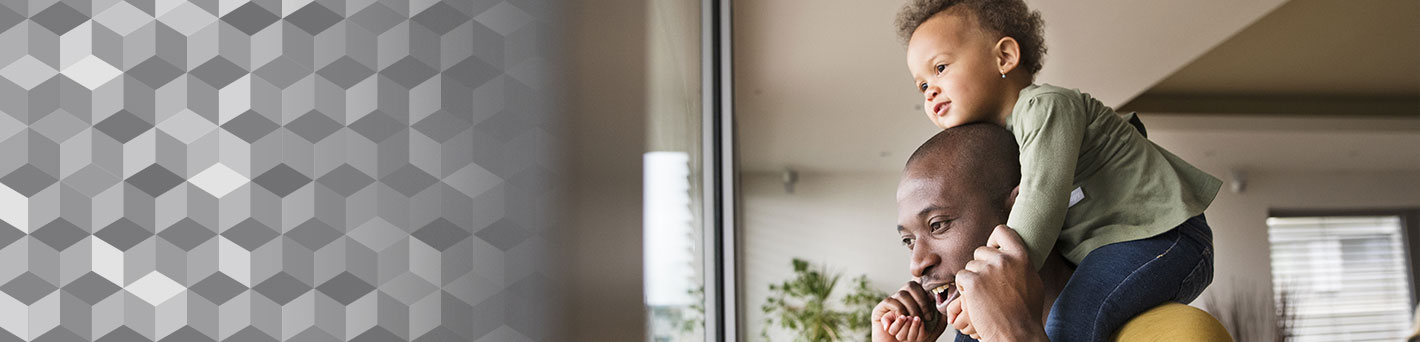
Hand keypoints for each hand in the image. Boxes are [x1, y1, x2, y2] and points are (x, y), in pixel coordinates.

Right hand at [871, 281, 949, 340]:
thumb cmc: (919, 339)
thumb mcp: (935, 326)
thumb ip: (941, 313)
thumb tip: (942, 296)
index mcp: (914, 298)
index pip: (919, 285)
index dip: (926, 298)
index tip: (930, 316)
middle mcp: (902, 297)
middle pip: (910, 286)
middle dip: (920, 304)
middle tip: (923, 319)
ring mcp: (891, 302)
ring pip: (902, 295)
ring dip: (911, 310)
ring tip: (913, 322)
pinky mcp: (880, 309)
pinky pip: (890, 302)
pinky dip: (899, 312)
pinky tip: (902, 321)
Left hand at [952, 225, 1047, 340]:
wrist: (1016, 333)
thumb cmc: (1025, 311)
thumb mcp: (1033, 281)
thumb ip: (1021, 263)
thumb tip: (1012, 252)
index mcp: (1021, 256)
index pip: (1002, 231)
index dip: (994, 240)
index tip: (993, 250)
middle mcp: (1004, 259)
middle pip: (981, 251)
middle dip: (981, 266)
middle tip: (989, 286)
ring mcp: (986, 270)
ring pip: (969, 266)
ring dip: (972, 279)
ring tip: (985, 296)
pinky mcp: (972, 282)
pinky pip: (960, 277)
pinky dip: (964, 288)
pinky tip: (976, 300)